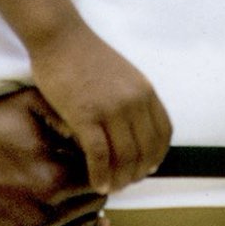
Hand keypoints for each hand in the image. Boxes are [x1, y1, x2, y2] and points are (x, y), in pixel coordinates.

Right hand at [0, 86, 108, 225]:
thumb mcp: (30, 104)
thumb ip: (71, 115)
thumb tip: (101, 129)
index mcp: (54, 178)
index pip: (102, 176)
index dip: (100, 162)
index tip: (92, 153)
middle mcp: (44, 216)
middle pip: (94, 204)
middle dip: (94, 185)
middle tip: (83, 171)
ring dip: (85, 211)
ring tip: (79, 193)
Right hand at [29, 21, 171, 194]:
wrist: (61, 38)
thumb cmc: (87, 56)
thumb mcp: (124, 75)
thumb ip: (133, 99)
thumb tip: (137, 132)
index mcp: (145, 90)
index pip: (163, 134)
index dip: (156, 156)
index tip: (146, 168)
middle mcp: (134, 100)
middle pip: (145, 150)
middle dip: (137, 173)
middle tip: (124, 183)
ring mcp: (111, 108)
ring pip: (125, 157)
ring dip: (119, 179)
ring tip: (111, 187)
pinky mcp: (85, 115)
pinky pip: (99, 155)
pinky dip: (100, 175)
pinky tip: (97, 184)